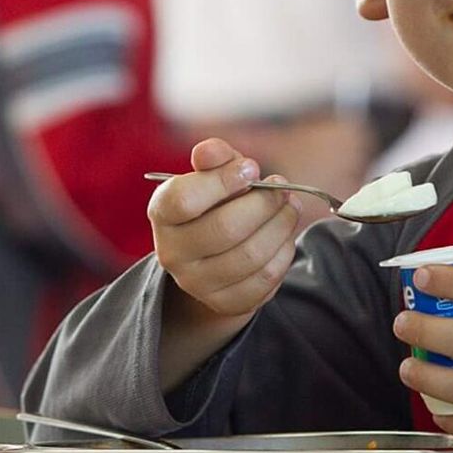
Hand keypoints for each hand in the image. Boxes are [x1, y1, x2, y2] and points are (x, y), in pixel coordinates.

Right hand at [149, 138, 301, 331]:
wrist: (212, 255)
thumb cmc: (214, 203)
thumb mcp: (213, 174)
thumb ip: (215, 157)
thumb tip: (210, 151)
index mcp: (162, 213)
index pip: (184, 199)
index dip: (223, 181)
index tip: (251, 168)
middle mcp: (172, 253)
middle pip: (225, 229)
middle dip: (264, 204)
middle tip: (282, 189)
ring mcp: (197, 283)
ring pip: (250, 256)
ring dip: (281, 226)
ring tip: (290, 207)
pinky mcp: (226, 302)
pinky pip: (265, 278)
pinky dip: (283, 252)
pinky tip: (284, 236)